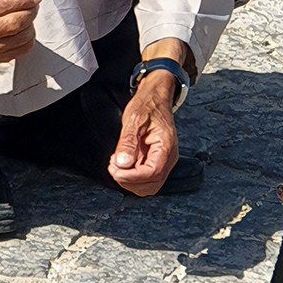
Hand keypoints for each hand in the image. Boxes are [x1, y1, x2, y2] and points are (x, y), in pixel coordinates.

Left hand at [106, 70, 179, 195]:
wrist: (155, 97)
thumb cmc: (148, 105)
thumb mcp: (134, 119)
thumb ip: (128, 142)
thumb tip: (122, 163)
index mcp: (166, 146)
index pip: (153, 173)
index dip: (132, 177)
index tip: (115, 171)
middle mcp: (168, 157)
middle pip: (151, 184)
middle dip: (129, 180)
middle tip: (113, 165)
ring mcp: (163, 161)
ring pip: (148, 185)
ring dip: (129, 180)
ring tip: (116, 163)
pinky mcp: (155, 161)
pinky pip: (144, 177)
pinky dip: (130, 175)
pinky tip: (122, 162)